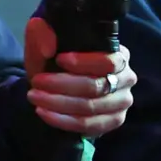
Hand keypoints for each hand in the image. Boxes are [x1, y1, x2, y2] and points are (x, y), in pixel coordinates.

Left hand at [23, 17, 133, 138]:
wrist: (57, 85)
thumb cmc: (56, 61)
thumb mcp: (45, 43)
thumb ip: (42, 35)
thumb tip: (48, 46)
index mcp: (118, 55)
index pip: (108, 61)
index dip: (83, 62)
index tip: (58, 60)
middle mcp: (126, 78)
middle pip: (97, 86)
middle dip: (62, 85)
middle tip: (36, 82)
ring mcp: (123, 102)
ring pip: (91, 107)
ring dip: (59, 103)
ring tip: (34, 97)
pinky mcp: (115, 121)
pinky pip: (91, 125)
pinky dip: (64, 121)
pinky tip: (44, 113)